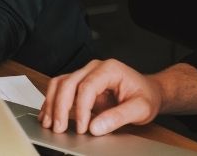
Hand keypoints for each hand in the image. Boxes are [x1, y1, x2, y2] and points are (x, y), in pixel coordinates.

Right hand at [40, 59, 162, 135]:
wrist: (148, 90)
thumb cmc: (146, 96)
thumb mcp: (140, 109)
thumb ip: (118, 117)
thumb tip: (95, 127)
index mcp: (109, 69)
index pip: (87, 87)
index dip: (81, 109)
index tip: (82, 128)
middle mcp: (94, 68)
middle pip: (68, 83)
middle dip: (60, 107)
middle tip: (59, 128)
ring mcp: (85, 73)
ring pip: (60, 84)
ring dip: (52, 104)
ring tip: (49, 123)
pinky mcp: (80, 83)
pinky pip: (61, 88)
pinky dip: (52, 102)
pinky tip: (48, 115)